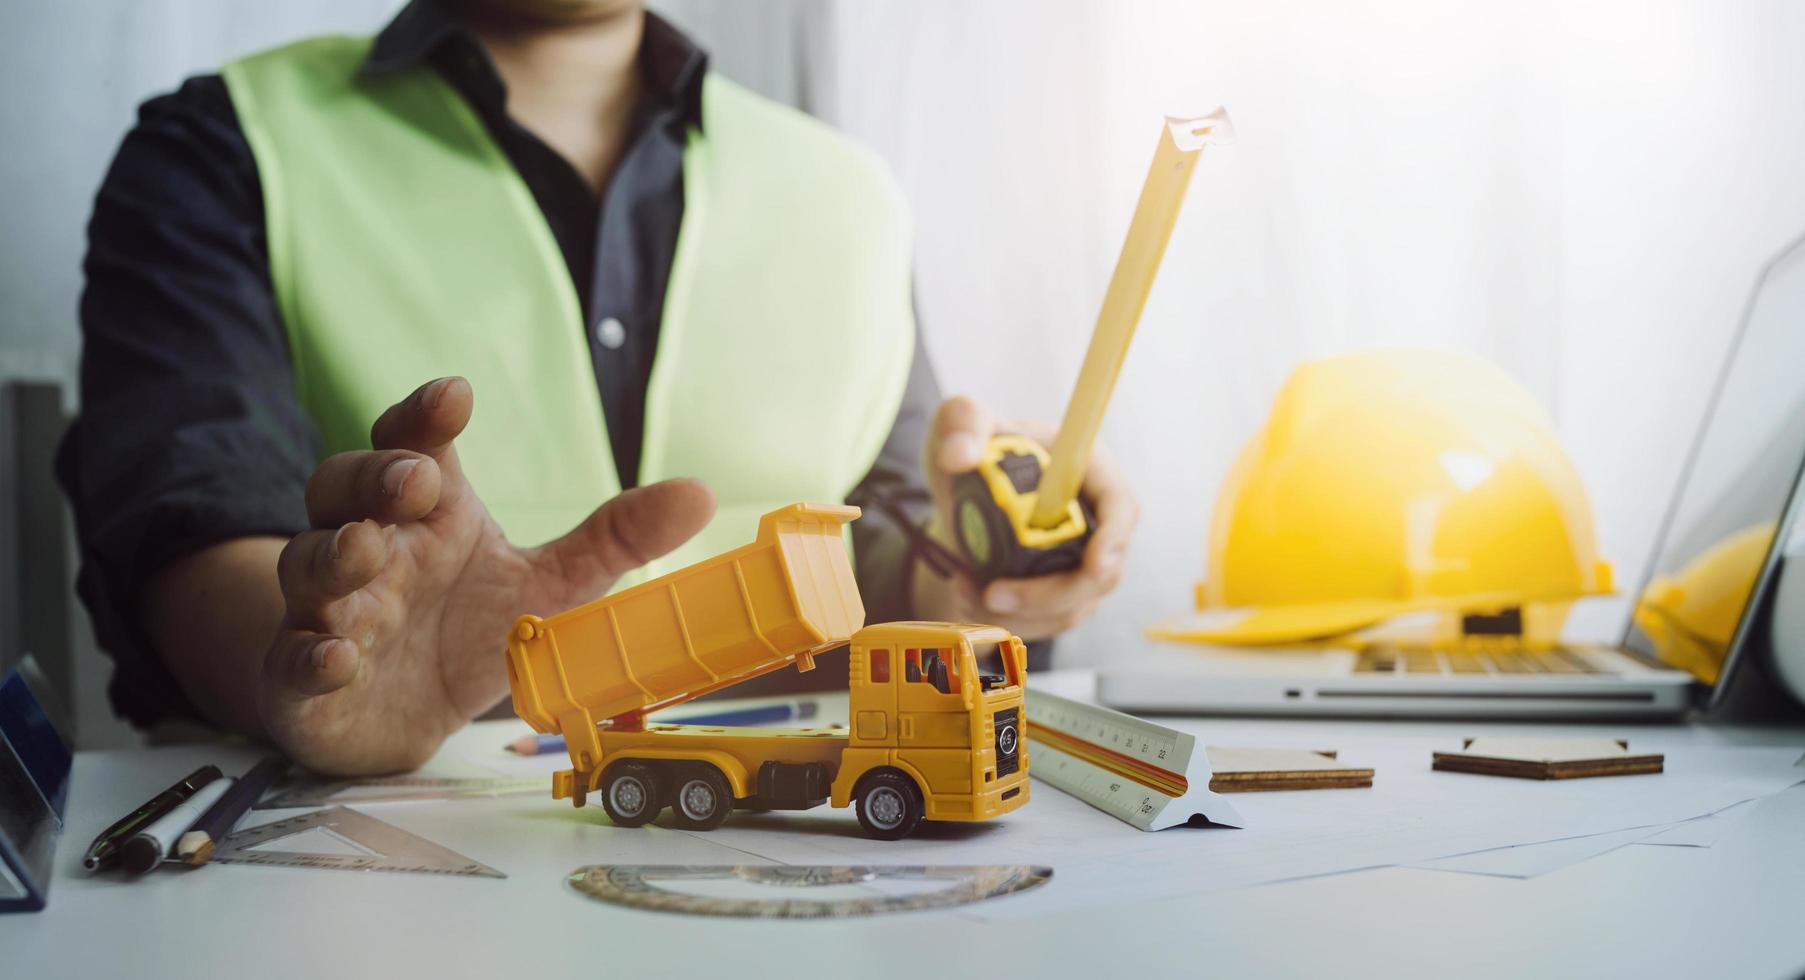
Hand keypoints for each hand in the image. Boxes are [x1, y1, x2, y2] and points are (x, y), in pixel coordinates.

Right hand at [261, 377, 713, 774]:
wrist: (406, 716)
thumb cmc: (469, 630)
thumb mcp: (551, 585)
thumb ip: (615, 540)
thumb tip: (698, 493)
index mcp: (427, 513)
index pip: (411, 442)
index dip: (424, 415)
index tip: (457, 395)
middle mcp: (370, 547)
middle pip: (343, 486)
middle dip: (374, 476)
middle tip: (416, 479)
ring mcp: (328, 609)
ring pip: (310, 563)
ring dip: (334, 556)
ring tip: (368, 553)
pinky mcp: (304, 679)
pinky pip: (293, 659)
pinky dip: (309, 655)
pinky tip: (333, 655)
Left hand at [918, 395, 1137, 639]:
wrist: (961, 491)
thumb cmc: (978, 447)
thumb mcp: (961, 422)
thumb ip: (962, 423)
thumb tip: (960, 454)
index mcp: (1087, 469)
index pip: (1121, 507)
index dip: (1114, 538)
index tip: (1093, 563)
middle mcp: (1095, 520)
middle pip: (1101, 573)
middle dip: (1049, 595)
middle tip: (994, 594)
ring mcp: (1080, 562)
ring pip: (1070, 607)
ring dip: (1019, 613)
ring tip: (964, 591)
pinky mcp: (1059, 593)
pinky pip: (1045, 622)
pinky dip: (1007, 620)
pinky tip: (966, 597)